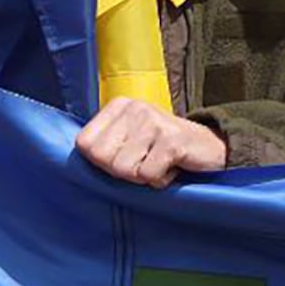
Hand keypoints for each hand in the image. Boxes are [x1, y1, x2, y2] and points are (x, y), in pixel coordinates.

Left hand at [75, 99, 227, 188]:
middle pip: (102, 159)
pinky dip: (160, 180)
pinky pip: (148, 175)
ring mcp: (154, 122)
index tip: (123, 159)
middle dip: (122, 172)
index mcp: (119, 106)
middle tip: (143, 163)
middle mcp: (135, 108)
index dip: (101, 163)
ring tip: (159, 163)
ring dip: (143, 177)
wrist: (210, 147)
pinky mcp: (171, 140)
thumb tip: (74, 168)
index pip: (85, 144)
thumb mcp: (131, 139)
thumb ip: (105, 146)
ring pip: (124, 170)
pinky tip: (171, 167)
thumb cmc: (163, 149)